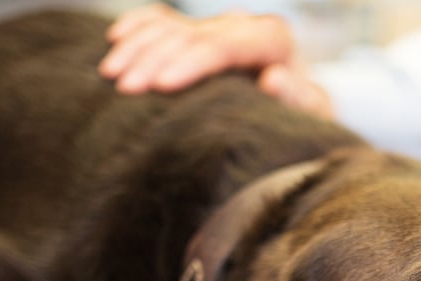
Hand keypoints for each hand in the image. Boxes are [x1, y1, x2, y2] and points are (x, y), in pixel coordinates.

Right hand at [99, 3, 333, 118]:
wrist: (298, 111)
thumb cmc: (303, 119)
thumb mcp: (310, 115)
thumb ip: (298, 98)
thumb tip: (274, 78)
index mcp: (271, 38)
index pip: (224, 45)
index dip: (191, 63)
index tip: (162, 86)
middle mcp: (242, 25)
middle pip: (190, 35)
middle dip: (154, 59)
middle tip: (124, 89)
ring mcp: (216, 27)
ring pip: (170, 26)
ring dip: (138, 47)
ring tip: (110, 74)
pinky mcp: (198, 33)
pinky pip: (161, 21)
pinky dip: (138, 27)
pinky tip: (115, 39)